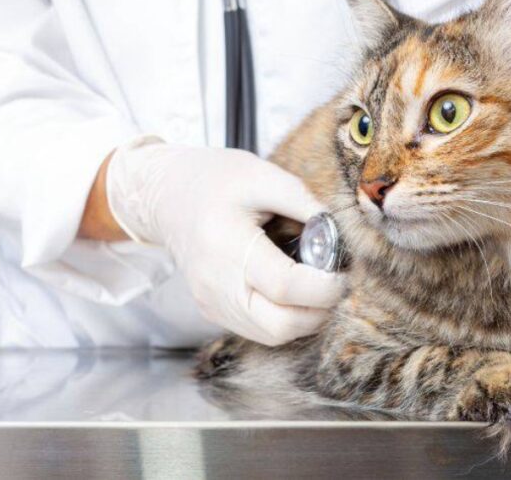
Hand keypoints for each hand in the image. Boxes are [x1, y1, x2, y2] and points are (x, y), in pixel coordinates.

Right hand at [106, 140, 344, 344]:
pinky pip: (258, 330)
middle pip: (281, 325)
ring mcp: (212, 302)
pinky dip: (284, 318)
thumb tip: (342, 235)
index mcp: (228, 244)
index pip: (285, 286)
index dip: (324, 286)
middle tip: (334, 283)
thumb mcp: (263, 176)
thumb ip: (305, 203)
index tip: (344, 272)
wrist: (166, 195)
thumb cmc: (214, 180)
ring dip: (304, 318)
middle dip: (319, 310)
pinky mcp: (213, 310)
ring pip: (272, 335)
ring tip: (314, 285)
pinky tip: (292, 292)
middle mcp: (216, 283)